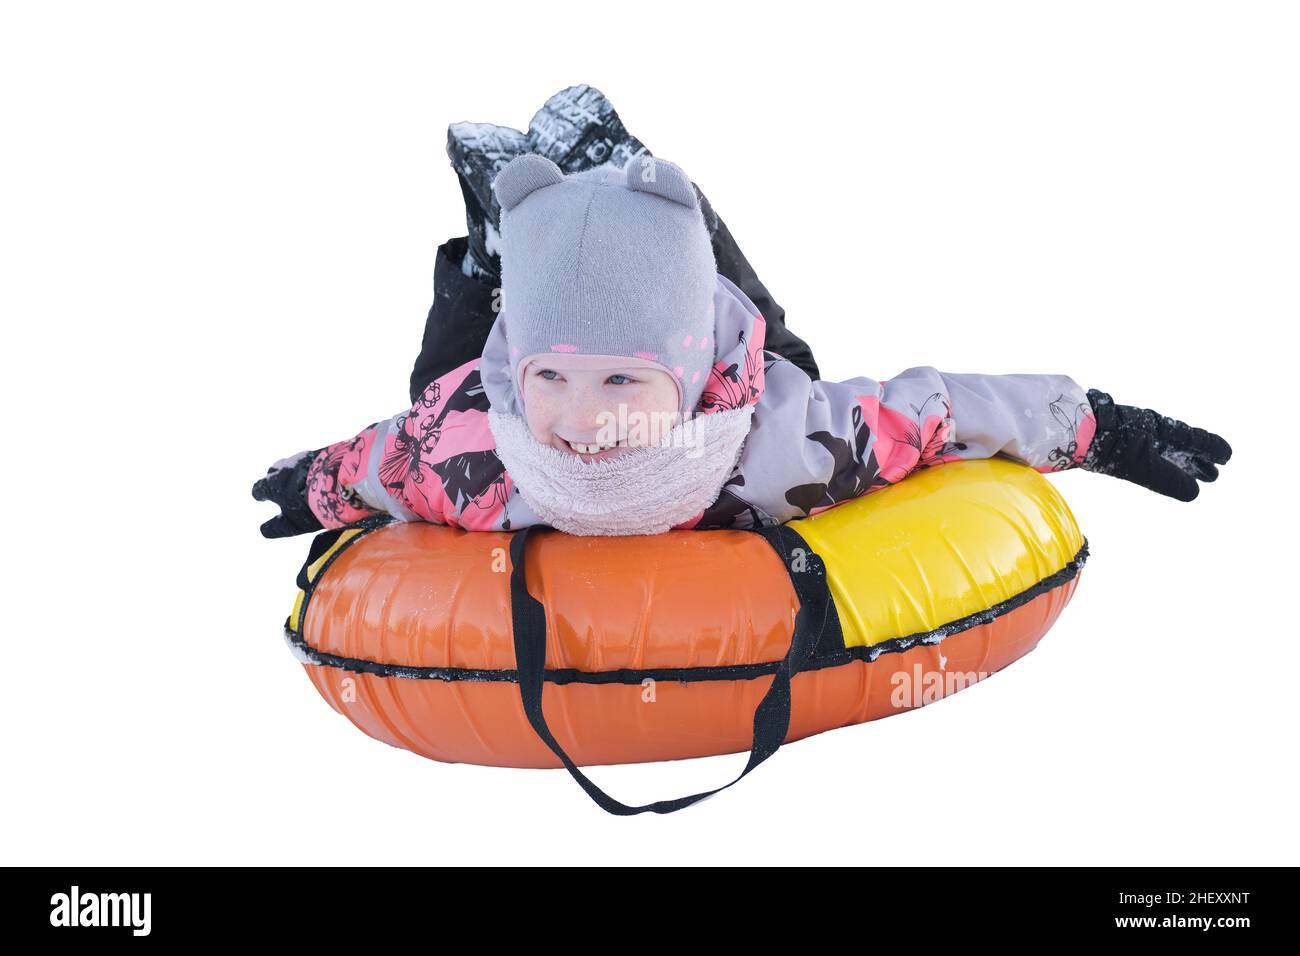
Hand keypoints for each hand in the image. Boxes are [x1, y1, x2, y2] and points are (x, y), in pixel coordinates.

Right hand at [251, 449, 323, 537]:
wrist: (340, 482)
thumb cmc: (312, 506)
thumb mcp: (292, 524)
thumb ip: (277, 527)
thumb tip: (264, 531)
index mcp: (273, 484)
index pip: (259, 488)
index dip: (259, 493)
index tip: (260, 497)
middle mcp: (285, 467)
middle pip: (274, 470)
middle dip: (275, 477)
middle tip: (280, 484)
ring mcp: (304, 457)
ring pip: (294, 462)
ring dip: (295, 470)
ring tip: (302, 479)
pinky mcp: (323, 452)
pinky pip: (314, 459)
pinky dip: (314, 467)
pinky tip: (321, 474)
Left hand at [1082, 390, 1231, 500]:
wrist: (1069, 428)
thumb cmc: (1107, 445)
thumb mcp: (1141, 466)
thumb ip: (1167, 479)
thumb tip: (1194, 493)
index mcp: (1161, 428)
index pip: (1193, 439)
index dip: (1210, 449)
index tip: (1227, 457)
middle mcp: (1149, 426)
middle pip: (1180, 445)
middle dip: (1197, 460)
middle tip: (1213, 475)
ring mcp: (1131, 431)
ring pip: (1164, 447)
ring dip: (1179, 461)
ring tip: (1192, 474)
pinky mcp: (1114, 438)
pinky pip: (1147, 449)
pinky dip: (1159, 459)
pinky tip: (1155, 465)